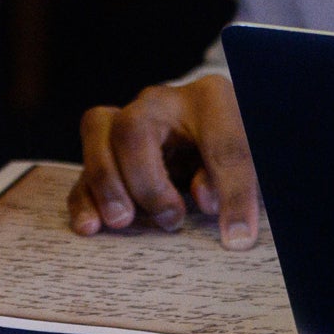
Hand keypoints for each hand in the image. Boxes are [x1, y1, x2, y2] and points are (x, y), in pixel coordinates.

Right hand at [69, 75, 260, 250]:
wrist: (209, 129)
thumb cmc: (233, 144)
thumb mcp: (250, 159)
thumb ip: (235, 177)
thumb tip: (204, 200)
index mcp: (210, 99)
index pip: (223, 143)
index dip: (234, 191)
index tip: (239, 234)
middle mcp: (162, 102)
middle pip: (134, 127)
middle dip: (147, 180)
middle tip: (170, 220)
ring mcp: (127, 120)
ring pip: (97, 131)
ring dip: (106, 183)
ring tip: (122, 221)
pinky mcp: (106, 149)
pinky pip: (83, 166)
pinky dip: (83, 198)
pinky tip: (89, 226)